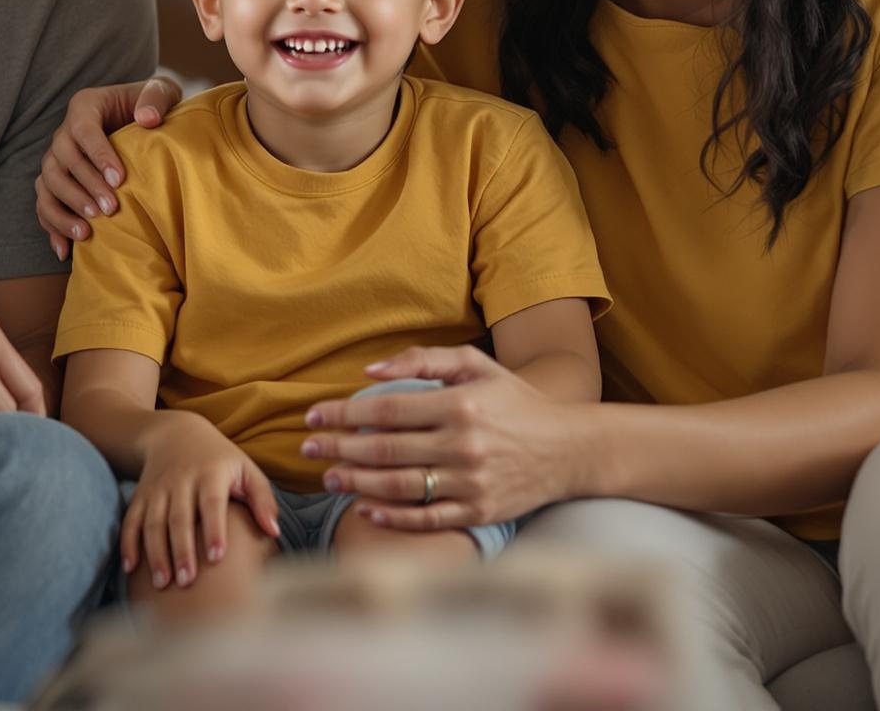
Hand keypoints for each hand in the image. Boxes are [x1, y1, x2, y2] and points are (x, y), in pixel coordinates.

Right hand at [33, 76, 185, 259]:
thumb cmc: (153, 106)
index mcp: (85, 106)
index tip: (119, 180)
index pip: (83, 129)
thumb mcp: (163, 91)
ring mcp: (57, 158)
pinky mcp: (57, 182)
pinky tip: (65, 251)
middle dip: (83, 187)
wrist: (143, 120)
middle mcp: (64, 132)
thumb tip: (146, 119)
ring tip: (87, 233)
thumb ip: (156, 98)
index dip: (97, 155)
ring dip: (64, 209)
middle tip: (109, 210)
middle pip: (61, 160)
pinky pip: (44, 204)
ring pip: (47, 183)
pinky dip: (52, 227)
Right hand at [125, 413, 280, 591]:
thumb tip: (273, 532)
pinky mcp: (141, 495)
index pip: (211, 503)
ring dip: (156, 553)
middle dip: (181, 551)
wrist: (176, 433)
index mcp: (210, 474)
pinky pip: (131, 520)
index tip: (216, 557)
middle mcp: (181, 481)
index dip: (213, 529)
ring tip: (162, 583)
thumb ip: (262, 499)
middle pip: (179, 518)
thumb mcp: (246, 469)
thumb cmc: (220, 459)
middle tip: (186, 581)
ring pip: (153, 523)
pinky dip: (128, 544)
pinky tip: (131, 568)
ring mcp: (157, 489)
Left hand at [300, 347, 577, 531]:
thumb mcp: (478, 367)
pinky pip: (426, 518)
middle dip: (338, 449)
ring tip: (330, 477)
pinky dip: (392, 517)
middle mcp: (463, 445)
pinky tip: (366, 509)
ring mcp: (471, 483)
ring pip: (398, 487)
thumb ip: (424, 360)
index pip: (386, 410)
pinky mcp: (480, 512)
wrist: (571, 450)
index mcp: (460, 405)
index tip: (313, 417)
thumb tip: (368, 370)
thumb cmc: (518, 403)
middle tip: (308, 448)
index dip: (343, 414)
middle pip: (384, 450)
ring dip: (356, 483)